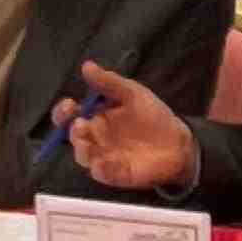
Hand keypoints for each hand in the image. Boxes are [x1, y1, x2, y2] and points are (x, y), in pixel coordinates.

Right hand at [59, 61, 194, 193]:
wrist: (178, 141)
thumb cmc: (153, 116)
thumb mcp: (133, 93)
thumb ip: (109, 82)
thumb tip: (86, 66)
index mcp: (96, 117)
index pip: (70, 116)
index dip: (63, 112)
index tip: (69, 106)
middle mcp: (96, 138)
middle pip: (74, 137)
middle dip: (73, 131)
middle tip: (81, 125)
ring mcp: (105, 157)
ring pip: (84, 157)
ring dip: (82, 151)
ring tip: (87, 145)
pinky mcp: (117, 174)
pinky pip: (103, 174)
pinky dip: (101, 170)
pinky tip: (102, 163)